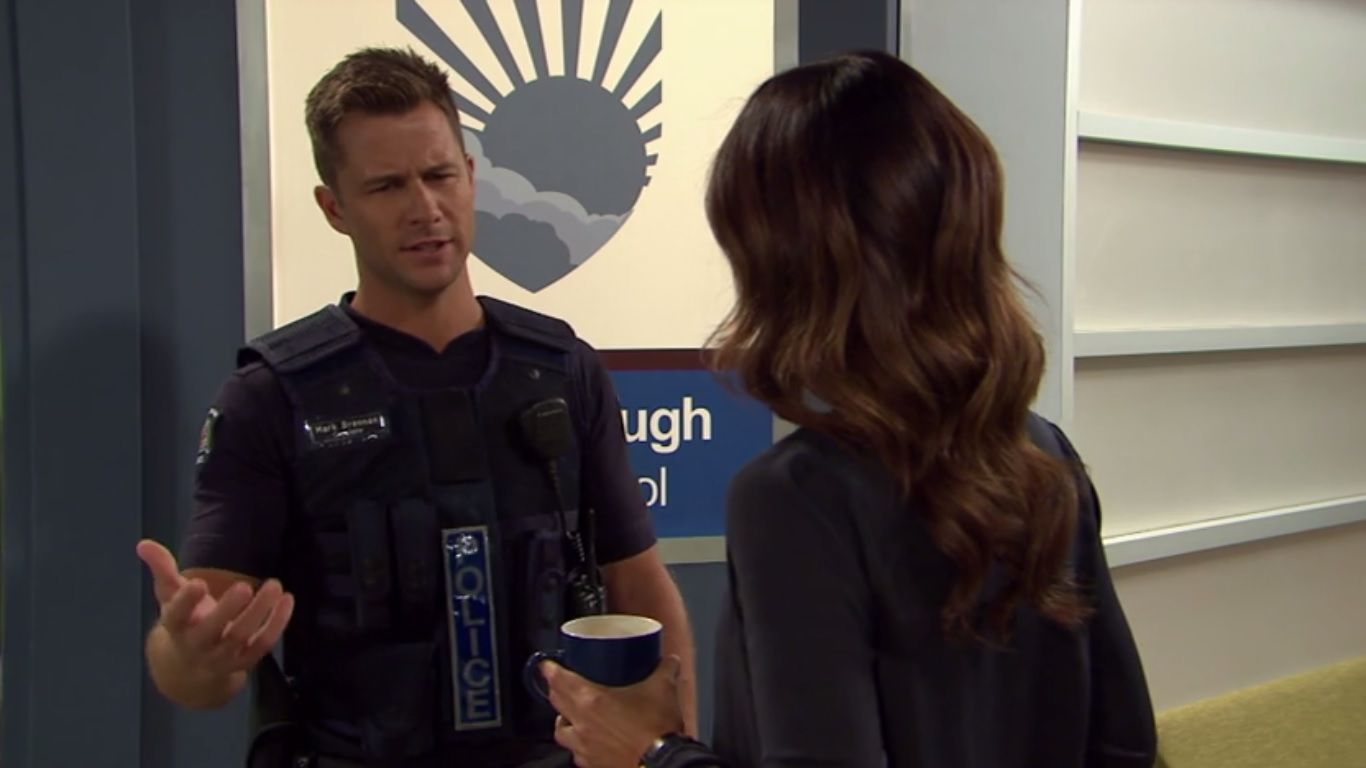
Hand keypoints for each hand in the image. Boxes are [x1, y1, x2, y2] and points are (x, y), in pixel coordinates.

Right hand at [136, 539, 293, 679]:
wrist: (187, 673)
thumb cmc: (182, 625)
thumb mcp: (169, 598)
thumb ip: (162, 570)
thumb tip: (144, 544)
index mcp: (176, 627)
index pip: (177, 616)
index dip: (186, 601)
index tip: (197, 582)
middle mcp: (198, 644)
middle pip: (213, 630)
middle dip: (228, 610)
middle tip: (244, 586)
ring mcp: (222, 656)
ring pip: (242, 637)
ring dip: (260, 612)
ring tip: (275, 584)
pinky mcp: (245, 661)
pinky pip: (263, 645)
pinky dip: (277, 624)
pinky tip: (287, 600)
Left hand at [543, 656, 685, 767]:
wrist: (661, 764)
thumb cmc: (656, 727)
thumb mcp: (663, 689)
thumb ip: (665, 670)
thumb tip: (670, 660)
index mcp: (591, 700)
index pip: (559, 680)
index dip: (549, 670)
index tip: (546, 665)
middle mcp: (580, 724)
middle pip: (556, 702)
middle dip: (556, 690)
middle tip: (561, 682)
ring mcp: (583, 748)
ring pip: (561, 731)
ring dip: (564, 720)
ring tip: (573, 714)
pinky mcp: (591, 765)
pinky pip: (576, 752)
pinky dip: (578, 744)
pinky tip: (589, 741)